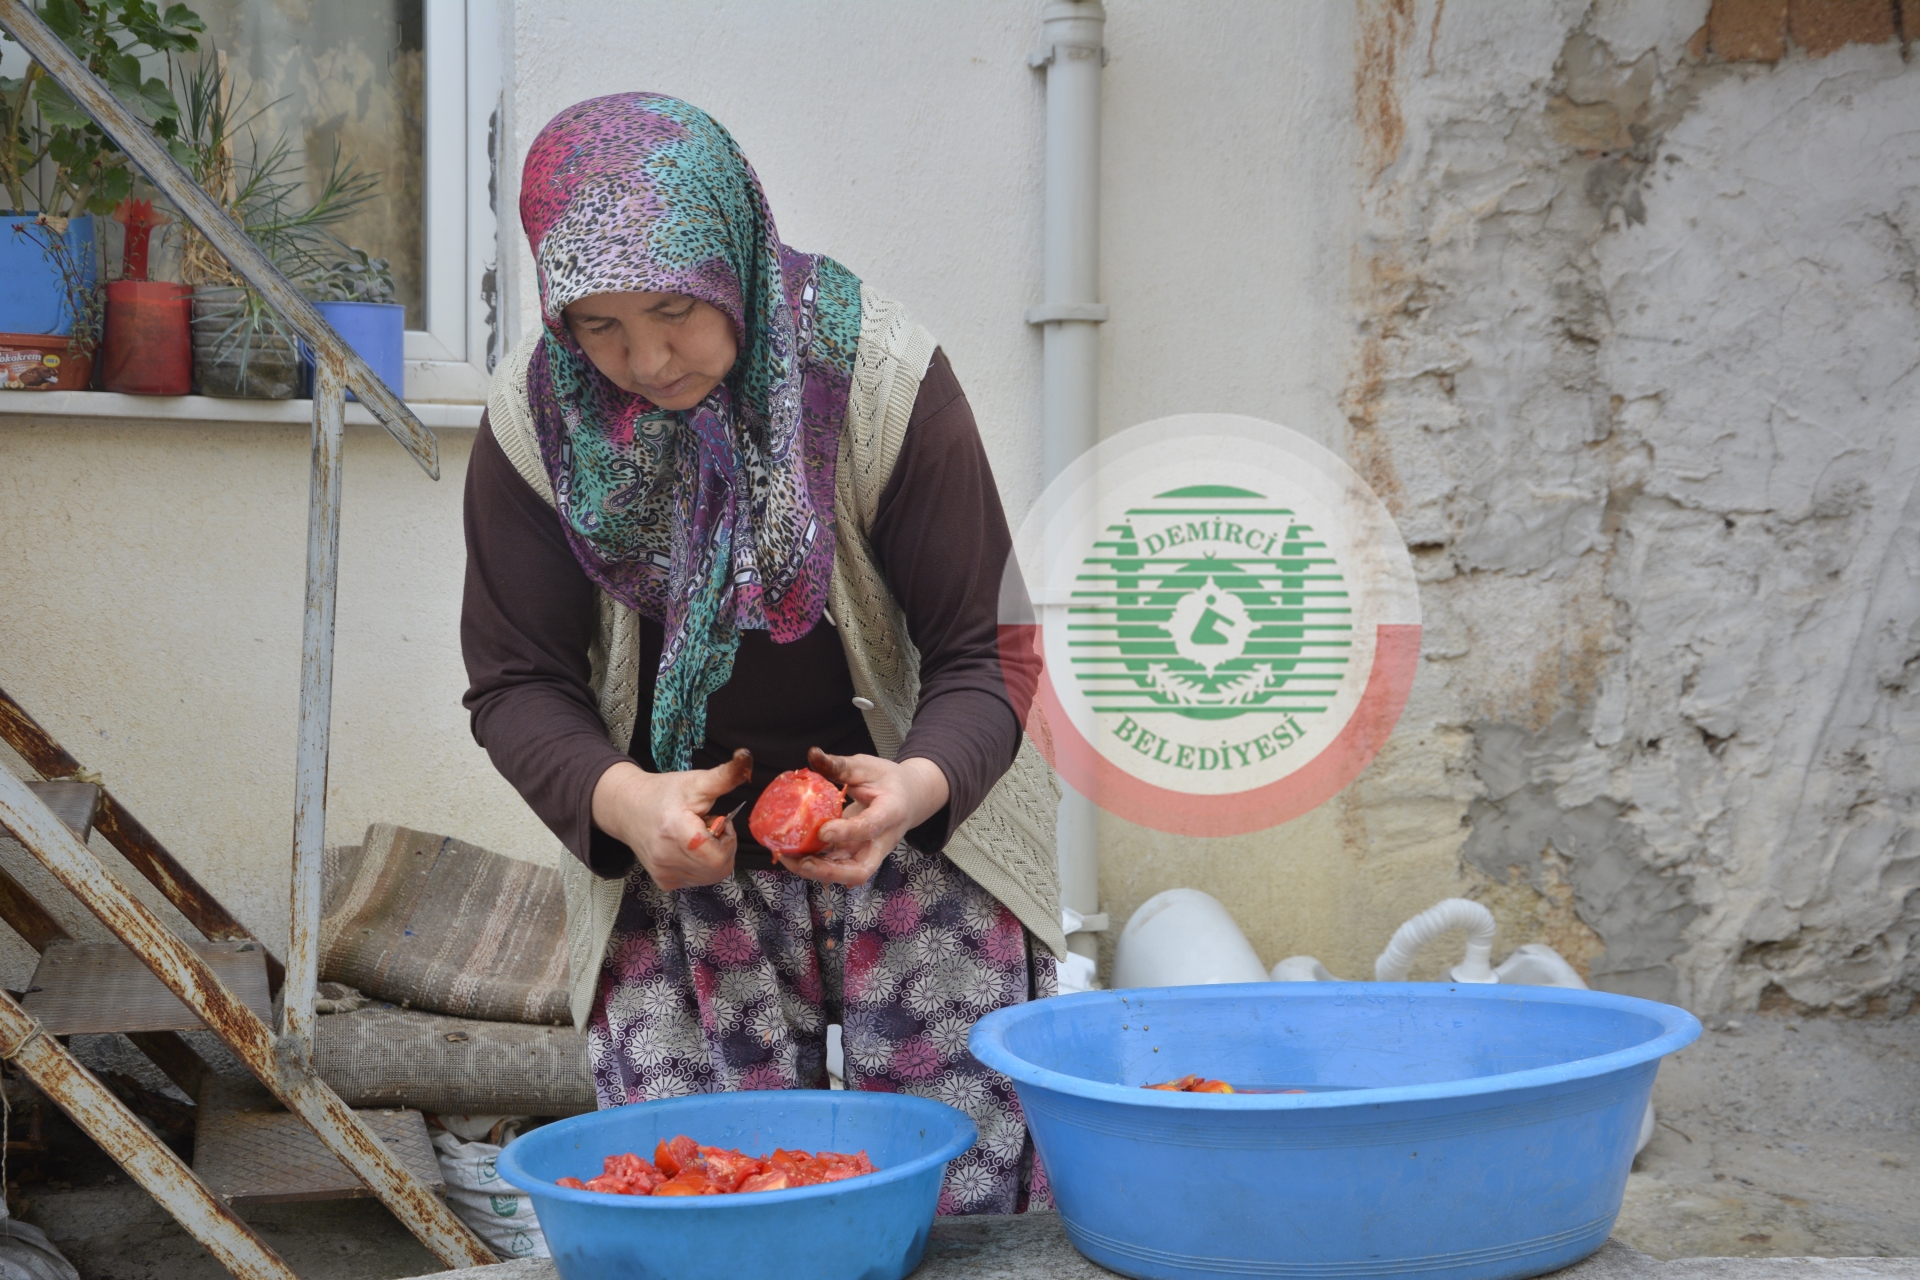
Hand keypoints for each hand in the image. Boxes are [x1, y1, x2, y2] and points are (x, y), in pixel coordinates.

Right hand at [591, 749, 752, 890]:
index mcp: (676, 832)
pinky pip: (697, 880)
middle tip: (709, 828)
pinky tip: (688, 849)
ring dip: (712, 858)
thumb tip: (747, 757)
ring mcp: (664, 874)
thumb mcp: (696, 781)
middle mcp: (666, 858)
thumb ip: (725, 775)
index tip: (718, 821)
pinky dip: (701, 867)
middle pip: (718, 869)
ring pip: (710, 877)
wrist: (628, 807)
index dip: (727, 839)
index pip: (719, 856)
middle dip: (722, 848)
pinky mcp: (663, 882)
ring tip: (697, 837)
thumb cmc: (665, 793)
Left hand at [777, 746, 949, 886]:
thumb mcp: (868, 766)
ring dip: (817, 872)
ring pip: (848, 875)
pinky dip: (817, 867)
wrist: (909, 798)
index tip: (822, 830)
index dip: (847, 832)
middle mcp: (883, 841)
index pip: (870, 827)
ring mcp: (871, 852)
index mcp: (891, 813)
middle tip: (802, 861)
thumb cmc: (888, 781)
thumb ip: (840, 765)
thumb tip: (812, 754)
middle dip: (829, 872)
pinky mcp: (858, 855)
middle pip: (861, 870)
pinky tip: (795, 858)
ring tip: (790, 859)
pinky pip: (839, 868)